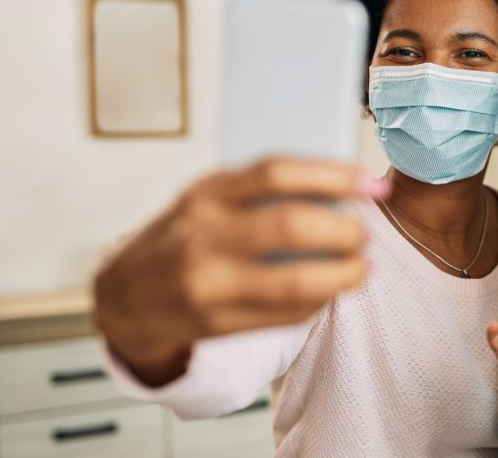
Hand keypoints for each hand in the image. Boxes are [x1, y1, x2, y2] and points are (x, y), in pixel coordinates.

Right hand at [94, 157, 389, 385]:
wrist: (124, 297)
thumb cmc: (183, 238)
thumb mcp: (209, 200)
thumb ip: (261, 193)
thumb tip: (344, 188)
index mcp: (206, 193)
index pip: (277, 173)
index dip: (334, 176)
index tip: (373, 185)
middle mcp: (203, 233)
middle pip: (292, 226)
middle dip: (345, 231)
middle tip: (367, 234)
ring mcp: (208, 282)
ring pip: (296, 281)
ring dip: (344, 275)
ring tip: (363, 267)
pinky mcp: (216, 323)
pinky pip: (287, 314)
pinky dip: (320, 301)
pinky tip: (332, 292)